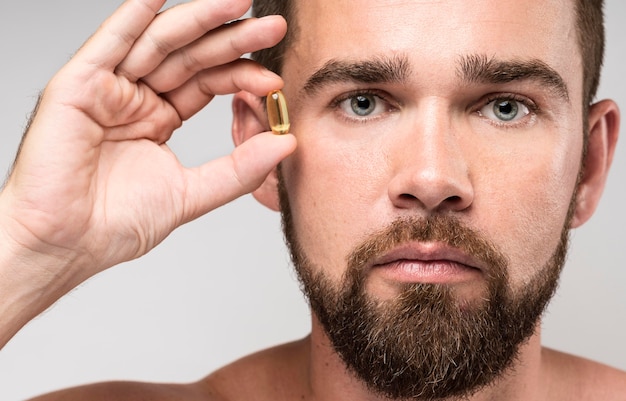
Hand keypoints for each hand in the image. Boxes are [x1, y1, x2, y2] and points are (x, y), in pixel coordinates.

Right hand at [0, 0, 295, 290]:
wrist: (65, 246)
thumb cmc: (114, 224)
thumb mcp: (191, 193)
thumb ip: (239, 169)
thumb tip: (286, 145)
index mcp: (159, 118)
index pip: (208, 83)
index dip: (242, 76)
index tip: (276, 80)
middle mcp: (135, 97)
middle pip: (191, 57)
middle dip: (233, 40)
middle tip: (272, 28)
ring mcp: (108, 88)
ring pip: (159, 42)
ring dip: (199, 19)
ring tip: (238, 3)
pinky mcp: (79, 86)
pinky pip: (109, 42)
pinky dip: (134, 15)